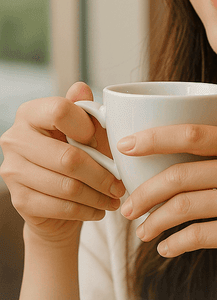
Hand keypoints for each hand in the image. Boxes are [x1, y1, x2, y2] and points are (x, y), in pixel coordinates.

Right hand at [0, 82, 125, 243]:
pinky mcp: (20, 200)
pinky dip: (88, 210)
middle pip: (68, 157)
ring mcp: (13, 170)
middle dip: (102, 174)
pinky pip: (62, 207)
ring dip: (99, 196)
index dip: (88, 127)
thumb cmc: (75, 157)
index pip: (60, 111)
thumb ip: (87, 112)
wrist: (54, 200)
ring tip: (115, 198)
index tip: (108, 142)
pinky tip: (100, 209)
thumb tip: (81, 88)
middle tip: (121, 185)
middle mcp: (15, 138)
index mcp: (30, 113)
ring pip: (68, 186)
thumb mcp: (87, 132)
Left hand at [118, 124, 216, 287]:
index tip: (125, 146)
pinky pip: (197, 235)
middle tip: (126, 208)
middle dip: (144, 193)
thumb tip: (165, 164)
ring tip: (142, 233)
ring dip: (154, 222)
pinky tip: (167, 249)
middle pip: (179, 175)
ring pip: (183, 207)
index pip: (193, 133)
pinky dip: (174, 244)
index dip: (154, 138)